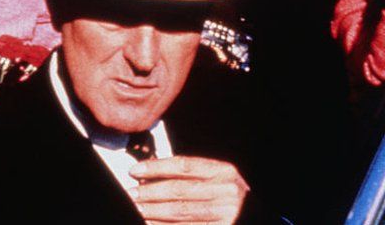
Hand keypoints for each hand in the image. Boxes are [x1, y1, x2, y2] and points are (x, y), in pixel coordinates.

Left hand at [129, 156, 248, 224]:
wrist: (253, 216)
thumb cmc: (229, 198)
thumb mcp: (218, 180)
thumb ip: (191, 176)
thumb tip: (151, 175)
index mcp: (224, 172)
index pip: (183, 165)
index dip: (156, 167)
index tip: (135, 171)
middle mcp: (227, 191)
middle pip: (179, 189)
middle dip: (150, 192)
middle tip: (131, 194)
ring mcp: (227, 213)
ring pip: (180, 211)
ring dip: (153, 210)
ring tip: (137, 209)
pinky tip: (150, 222)